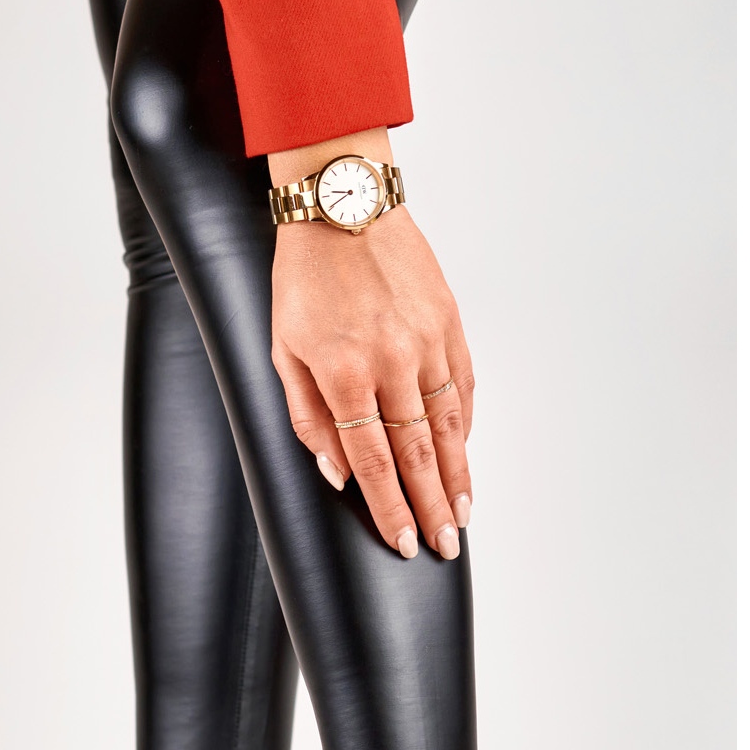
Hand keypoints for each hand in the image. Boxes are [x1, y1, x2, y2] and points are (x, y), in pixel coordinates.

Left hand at [269, 136, 474, 558]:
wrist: (343, 202)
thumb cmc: (302, 277)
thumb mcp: (283, 350)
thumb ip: (308, 418)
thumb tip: (337, 473)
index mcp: (344, 373)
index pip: (372, 461)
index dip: (390, 508)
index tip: (403, 543)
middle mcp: (392, 362)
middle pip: (418, 454)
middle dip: (432, 508)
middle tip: (444, 547)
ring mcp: (427, 341)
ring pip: (449, 426)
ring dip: (458, 476)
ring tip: (463, 514)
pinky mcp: (449, 322)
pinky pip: (462, 387)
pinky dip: (465, 426)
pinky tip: (465, 454)